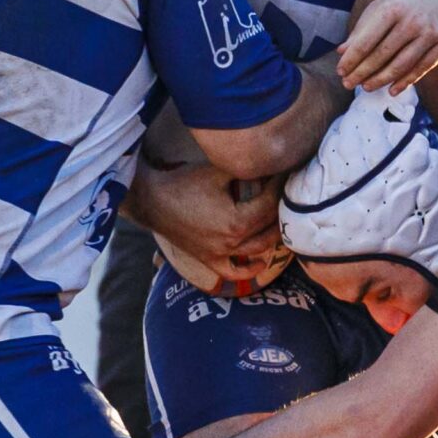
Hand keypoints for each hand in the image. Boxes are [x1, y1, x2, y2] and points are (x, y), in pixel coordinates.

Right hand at [140, 160, 282, 284]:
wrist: (152, 200)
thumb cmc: (184, 184)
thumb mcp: (218, 172)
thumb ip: (246, 171)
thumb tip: (270, 165)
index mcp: (236, 221)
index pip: (269, 204)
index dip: (279, 187)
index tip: (284, 175)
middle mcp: (232, 242)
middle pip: (268, 227)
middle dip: (279, 208)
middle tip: (283, 194)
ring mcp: (220, 254)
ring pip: (258, 249)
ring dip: (272, 234)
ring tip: (278, 218)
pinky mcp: (209, 260)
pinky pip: (233, 272)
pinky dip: (249, 270)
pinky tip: (261, 262)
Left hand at [339, 0, 437, 93]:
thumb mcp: (382, 3)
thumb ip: (362, 27)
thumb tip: (342, 52)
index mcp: (393, 6)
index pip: (367, 39)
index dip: (352, 58)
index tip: (340, 71)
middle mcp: (413, 19)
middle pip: (383, 54)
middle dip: (362, 72)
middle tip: (348, 84)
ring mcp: (431, 32)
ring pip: (402, 65)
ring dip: (381, 80)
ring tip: (366, 87)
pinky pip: (422, 68)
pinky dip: (406, 81)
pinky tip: (392, 90)